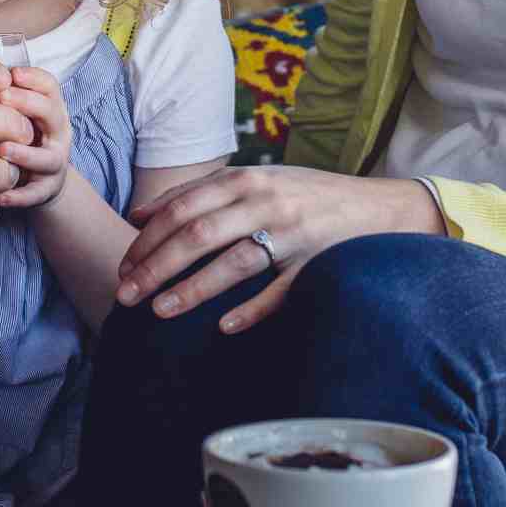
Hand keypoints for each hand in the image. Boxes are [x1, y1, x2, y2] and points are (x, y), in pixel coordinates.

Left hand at [0, 65, 72, 209]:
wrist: (43, 180)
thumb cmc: (23, 137)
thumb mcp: (18, 113)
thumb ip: (1, 96)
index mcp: (50, 108)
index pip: (49, 86)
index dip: (32, 78)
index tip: (11, 73)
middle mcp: (57, 133)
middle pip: (51, 114)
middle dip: (27, 104)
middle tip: (2, 97)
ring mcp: (53, 163)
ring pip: (46, 158)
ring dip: (24, 153)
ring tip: (2, 149)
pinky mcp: (45, 191)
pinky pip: (34, 194)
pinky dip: (17, 196)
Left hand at [113, 166, 443, 332]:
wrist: (381, 208)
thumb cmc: (307, 196)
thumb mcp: (257, 180)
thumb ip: (201, 192)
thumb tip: (140, 215)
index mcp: (248, 179)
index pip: (183, 208)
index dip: (148, 238)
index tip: (124, 265)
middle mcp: (267, 202)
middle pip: (198, 234)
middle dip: (155, 266)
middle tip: (125, 294)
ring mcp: (293, 235)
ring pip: (233, 263)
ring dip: (191, 289)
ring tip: (158, 311)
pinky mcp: (317, 264)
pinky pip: (279, 292)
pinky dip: (250, 310)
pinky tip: (224, 327)